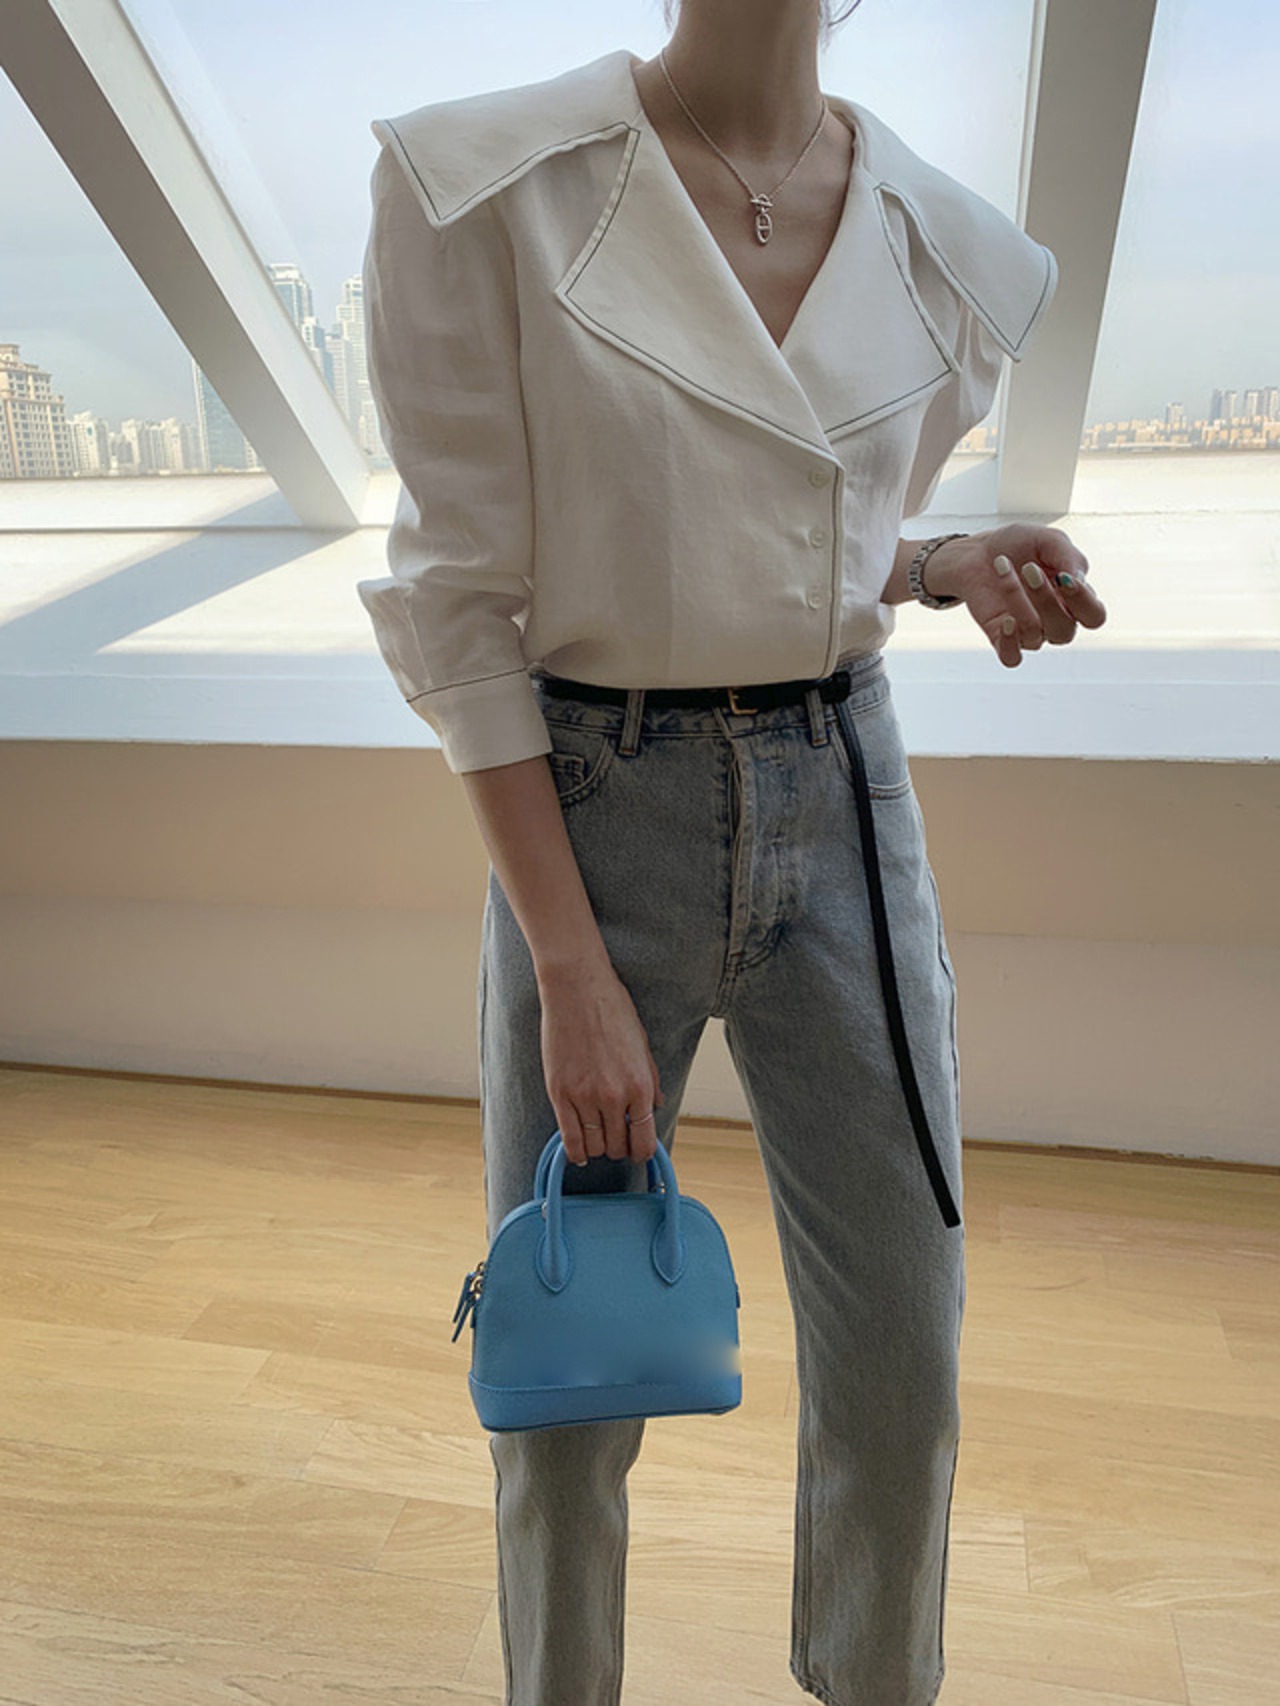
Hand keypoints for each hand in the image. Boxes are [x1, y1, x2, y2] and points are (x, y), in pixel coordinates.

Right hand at [537, 958, 665, 1166]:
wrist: (577, 987)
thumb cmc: (612, 1009)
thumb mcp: (642, 1044)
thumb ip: (651, 1080)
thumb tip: (656, 1107)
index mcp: (640, 1086)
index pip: (644, 1141)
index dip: (642, 1153)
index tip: (638, 1153)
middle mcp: (614, 1096)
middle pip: (618, 1147)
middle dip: (620, 1149)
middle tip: (617, 1139)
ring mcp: (584, 1096)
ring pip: (594, 1146)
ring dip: (598, 1148)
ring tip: (598, 1137)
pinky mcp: (559, 1093)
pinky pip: (569, 1138)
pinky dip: (576, 1151)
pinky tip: (579, 1151)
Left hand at [934, 526, 1106, 668]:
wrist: (978, 551)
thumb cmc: (1019, 546)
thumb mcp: (1048, 540)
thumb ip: (1069, 557)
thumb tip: (1077, 580)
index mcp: (1075, 599)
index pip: (1094, 616)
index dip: (1083, 601)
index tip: (1062, 576)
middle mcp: (1056, 620)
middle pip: (1065, 630)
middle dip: (1046, 599)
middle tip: (1029, 568)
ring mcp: (1030, 632)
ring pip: (1034, 633)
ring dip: (1017, 598)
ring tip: (1002, 566)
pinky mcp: (1002, 639)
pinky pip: (1012, 658)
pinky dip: (1010, 643)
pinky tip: (1005, 620)